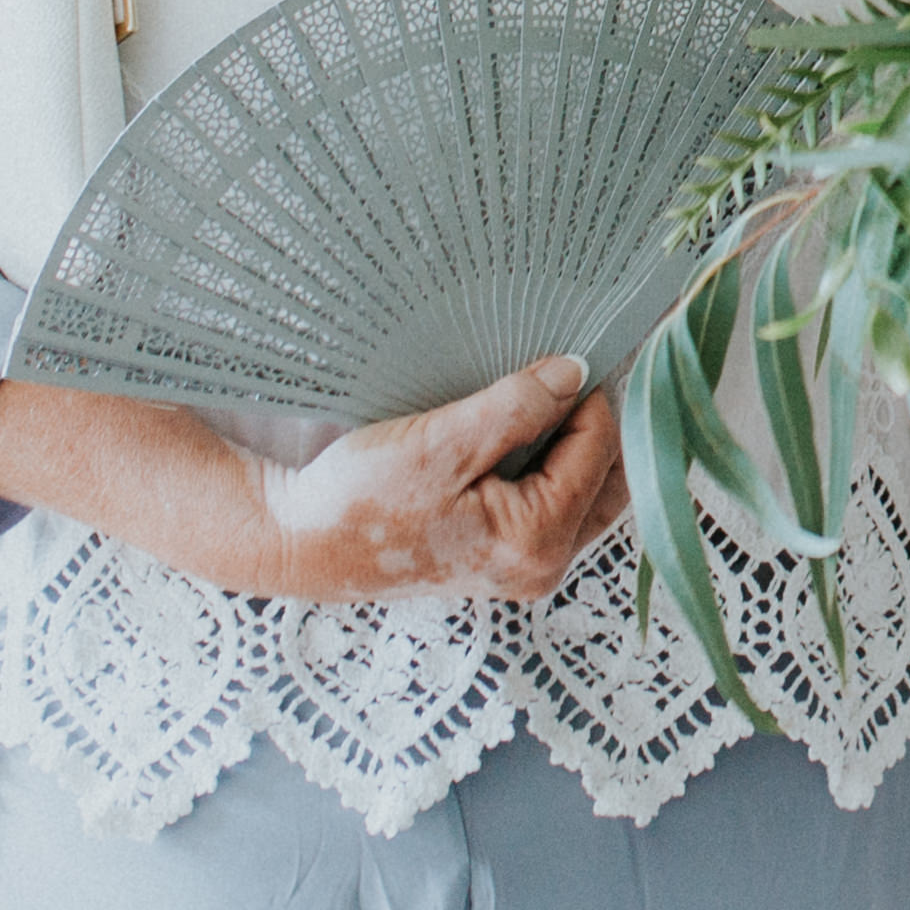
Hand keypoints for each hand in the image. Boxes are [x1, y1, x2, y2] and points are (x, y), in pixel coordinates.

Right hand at [0, 356, 631, 606]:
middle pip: (610, 477)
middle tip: (586, 360)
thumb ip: (515, 408)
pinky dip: (558, 457)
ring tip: (559, 385)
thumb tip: (577, 371)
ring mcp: (523, 562)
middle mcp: (541, 564)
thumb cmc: (359, 497)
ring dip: (584, 439)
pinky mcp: (503, 551)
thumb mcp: (439, 443)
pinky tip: (535, 420)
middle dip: (604, 420)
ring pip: (588, 489)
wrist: (300, 540)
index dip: (593, 393)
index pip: (600, 448)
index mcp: (534, 542)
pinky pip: (557, 497)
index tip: (576, 344)